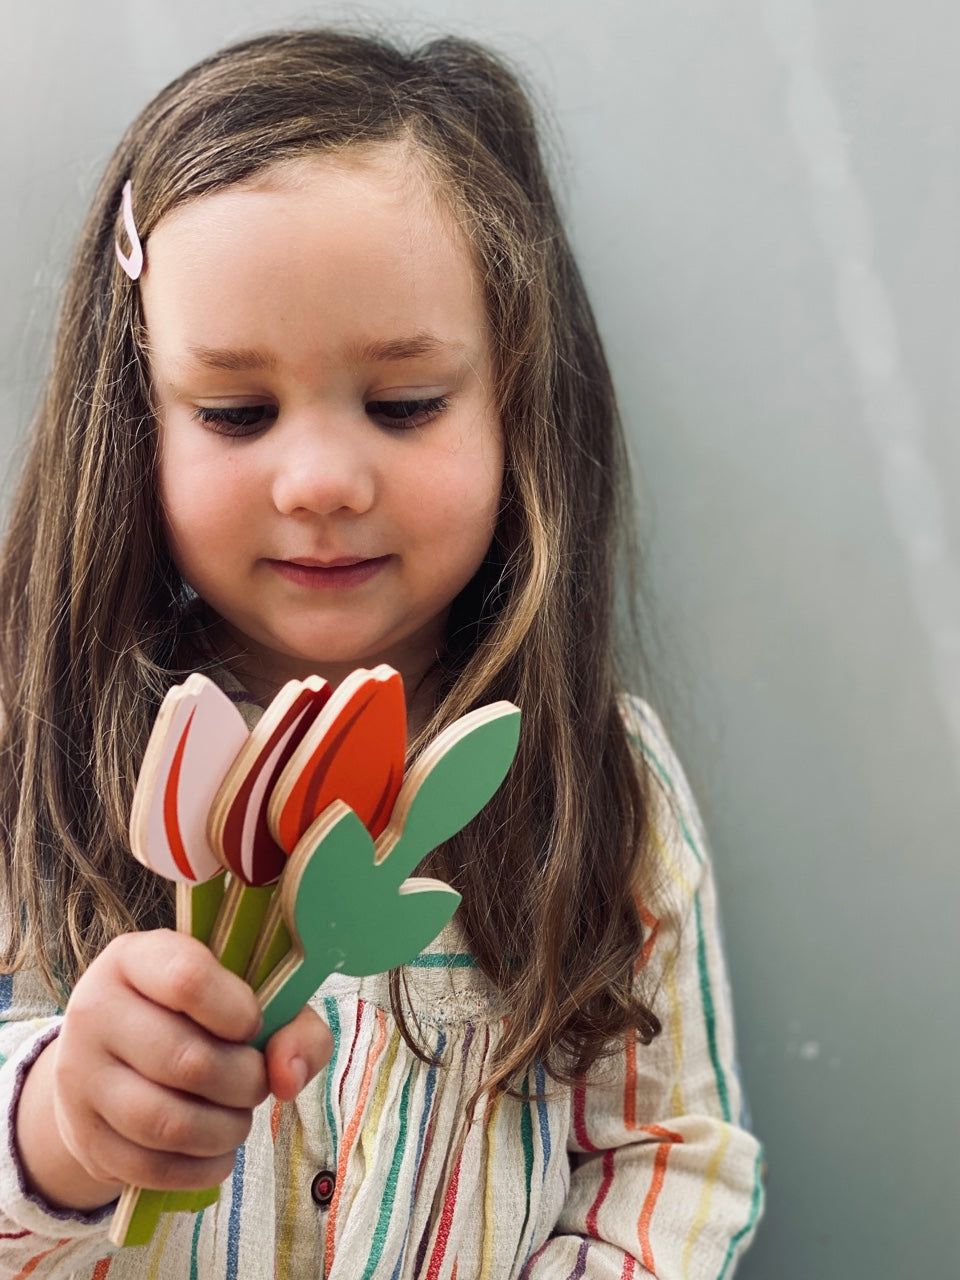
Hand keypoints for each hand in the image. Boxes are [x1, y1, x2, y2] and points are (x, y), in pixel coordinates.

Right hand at [16, 930, 331, 1211]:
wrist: (112, 1060)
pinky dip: (203, 1167)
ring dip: (226, 1129)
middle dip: (245, 1081)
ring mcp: (81, 1077)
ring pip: (168, 1123)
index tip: (253, 1025)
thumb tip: (289, 1077)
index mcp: (134, 958)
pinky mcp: (85, 1138)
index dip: (239, 1012)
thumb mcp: (242, 996)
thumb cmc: (196, 1016)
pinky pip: (153, 1168)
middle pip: (187, 1060)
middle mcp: (96, 1010)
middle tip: (255, 1080)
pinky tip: (218, 1148)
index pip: (188, 980)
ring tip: (239, 1116)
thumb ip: (291, 1024)